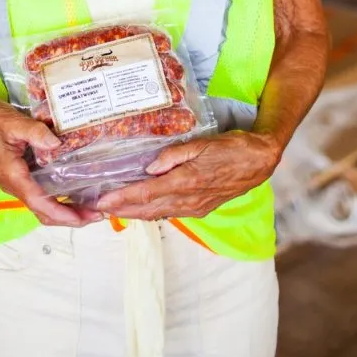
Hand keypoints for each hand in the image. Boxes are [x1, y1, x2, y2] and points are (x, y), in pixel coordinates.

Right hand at [0, 96, 103, 229]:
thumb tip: (56, 144)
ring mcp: (16, 181)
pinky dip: (57, 199)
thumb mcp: (13, 122)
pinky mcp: (19, 175)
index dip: (63, 213)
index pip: (40, 203)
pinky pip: (39, 194)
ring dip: (65, 210)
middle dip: (70, 217)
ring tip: (90, 206)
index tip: (85, 217)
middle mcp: (13, 184)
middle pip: (43, 212)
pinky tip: (73, 191)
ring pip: (41, 206)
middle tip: (97, 214)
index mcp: (12, 175)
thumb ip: (35, 132)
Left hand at [94, 131, 281, 221]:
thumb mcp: (202, 143)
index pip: (146, 194)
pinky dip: (151, 211)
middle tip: (98, 208)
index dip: (122, 198)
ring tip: (113, 209)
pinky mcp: (200, 208)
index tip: (102, 201)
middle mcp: (189, 200)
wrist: (258, 163)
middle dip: (121, 210)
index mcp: (186, 182)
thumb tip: (150, 168)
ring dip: (134, 213)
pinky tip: (141, 208)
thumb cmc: (231, 148)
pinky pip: (170, 213)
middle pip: (147, 209)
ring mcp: (195, 207)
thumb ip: (174, 155)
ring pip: (157, 213)